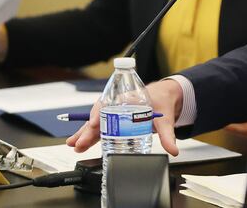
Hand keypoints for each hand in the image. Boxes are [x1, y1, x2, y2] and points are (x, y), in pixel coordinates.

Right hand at [67, 78, 183, 154]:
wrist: (165, 96)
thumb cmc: (163, 101)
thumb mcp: (166, 117)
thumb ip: (168, 134)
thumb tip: (172, 149)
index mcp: (129, 98)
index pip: (110, 104)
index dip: (99, 113)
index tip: (93, 123)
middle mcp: (119, 104)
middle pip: (100, 115)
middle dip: (87, 129)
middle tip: (79, 142)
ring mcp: (116, 112)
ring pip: (97, 121)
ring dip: (85, 133)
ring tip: (74, 144)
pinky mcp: (116, 120)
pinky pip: (101, 126)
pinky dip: (91, 135)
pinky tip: (81, 143)